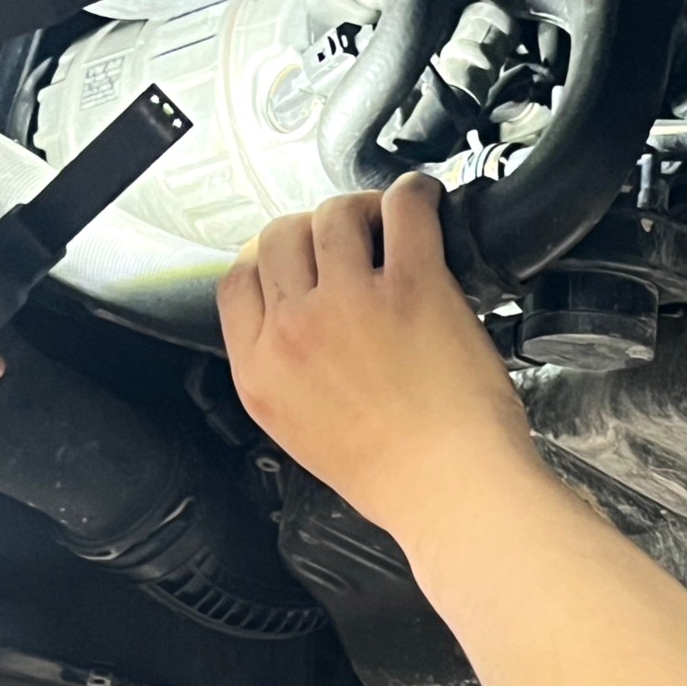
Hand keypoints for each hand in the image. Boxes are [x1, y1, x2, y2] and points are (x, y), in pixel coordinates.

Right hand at [217, 174, 534, 545]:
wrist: (450, 491)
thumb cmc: (392, 473)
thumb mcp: (300, 430)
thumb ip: (284, 371)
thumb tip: (294, 323)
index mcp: (259, 369)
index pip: (236, 280)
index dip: (265, 260)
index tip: (294, 262)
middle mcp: (294, 329)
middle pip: (279, 237)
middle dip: (311, 232)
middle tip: (348, 243)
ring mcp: (348, 302)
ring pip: (334, 213)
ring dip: (361, 209)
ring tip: (387, 226)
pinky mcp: (411, 285)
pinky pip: (402, 209)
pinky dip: (413, 195)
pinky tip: (422, 202)